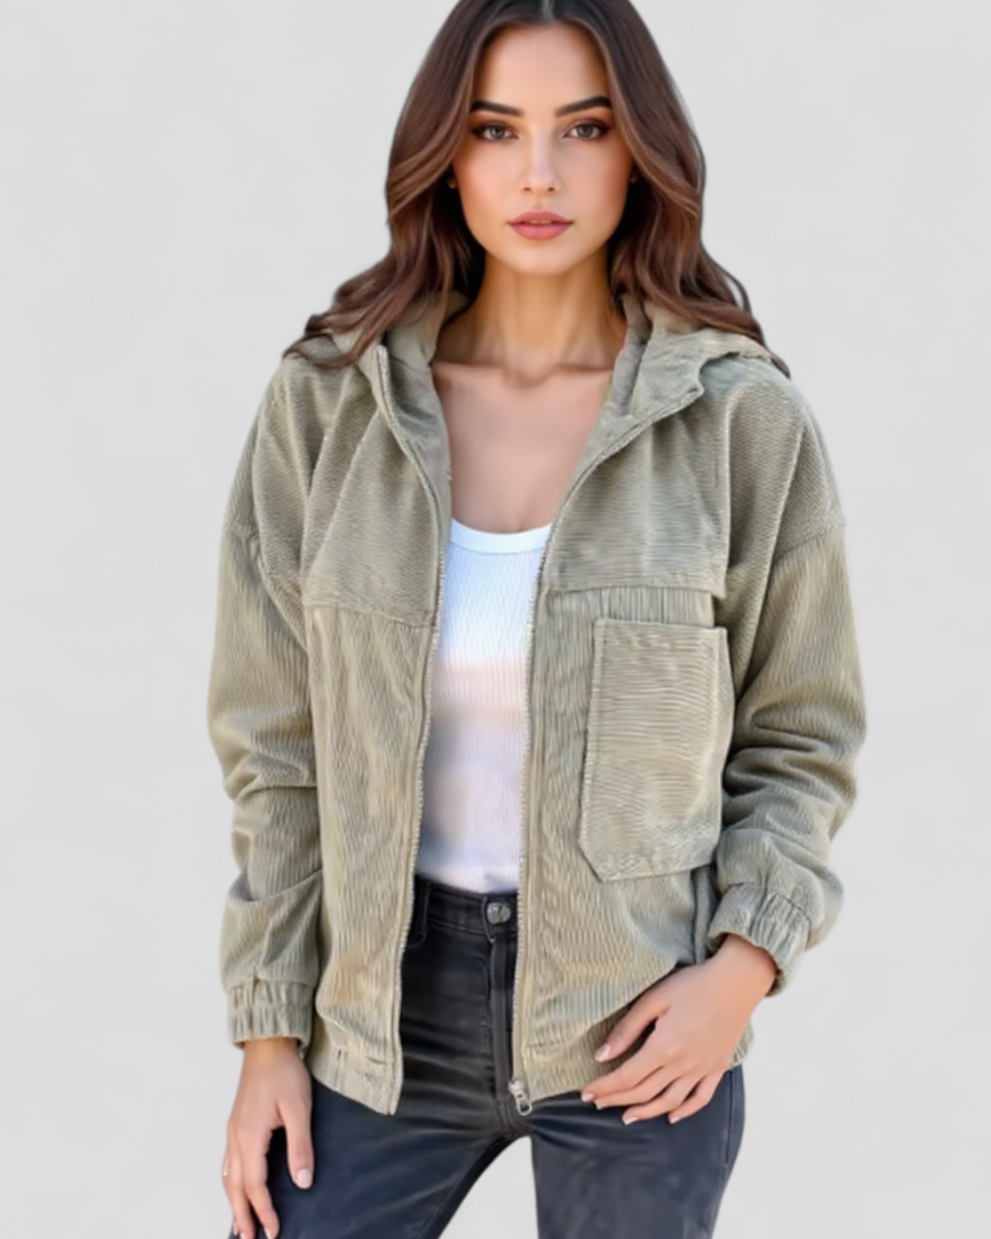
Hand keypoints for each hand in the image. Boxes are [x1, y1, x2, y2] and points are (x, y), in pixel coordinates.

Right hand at [223, 1037, 313, 1238]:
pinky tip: (238, 1187)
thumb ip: (300, 1146)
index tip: (275, 1230)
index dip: (264, 1210)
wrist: (268, 1045)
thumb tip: (303, 1182)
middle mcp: (236, 1137)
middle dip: (242, 1215)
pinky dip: (231, 1183)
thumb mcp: (299, 1108)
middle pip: (235, 1187)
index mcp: (250, 1136)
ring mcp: (233, 1130)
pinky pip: (229, 1162)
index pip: (255, 1185)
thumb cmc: (284, 1072)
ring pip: (228, 1176)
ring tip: (241, 1223)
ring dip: (234, 1202)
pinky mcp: (236, 1124)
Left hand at [580, 937, 776, 1124]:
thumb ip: (627, 1029)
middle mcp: (683, 1065)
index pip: (626, 1077)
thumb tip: (602, 1056)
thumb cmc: (693, 984)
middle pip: (643, 1092)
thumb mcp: (654, 999)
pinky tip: (671, 1116)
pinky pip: (700, 1098)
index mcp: (664, 1047)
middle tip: (597, 1102)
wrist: (737, 981)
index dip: (604, 1087)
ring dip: (646, 1112)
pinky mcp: (718, 1067)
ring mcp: (702, 1069)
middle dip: (616, 1099)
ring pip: (669, 1102)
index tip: (586, 1093)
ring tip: (626, 1116)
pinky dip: (685, 1112)